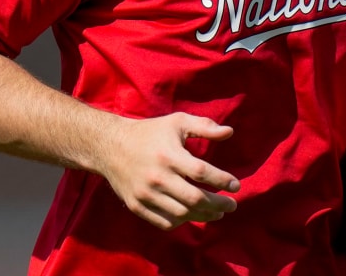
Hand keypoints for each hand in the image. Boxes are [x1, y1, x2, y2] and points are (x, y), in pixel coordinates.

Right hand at [97, 112, 240, 229]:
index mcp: (168, 155)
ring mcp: (145, 194)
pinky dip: (182, 222)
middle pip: (195, 199)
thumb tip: (230, 132)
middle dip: (219, 204)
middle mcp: (157, 177)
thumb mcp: (176, 123)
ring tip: (217, 212)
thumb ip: (204, 126)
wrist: (110, 146)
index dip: (222, 181)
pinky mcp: (136, 205)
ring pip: (182, 214)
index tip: (236, 185)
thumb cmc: (149, 133)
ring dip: (205, 215)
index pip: (202, 173)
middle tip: (232, 205)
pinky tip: (192, 215)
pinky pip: (165, 222)